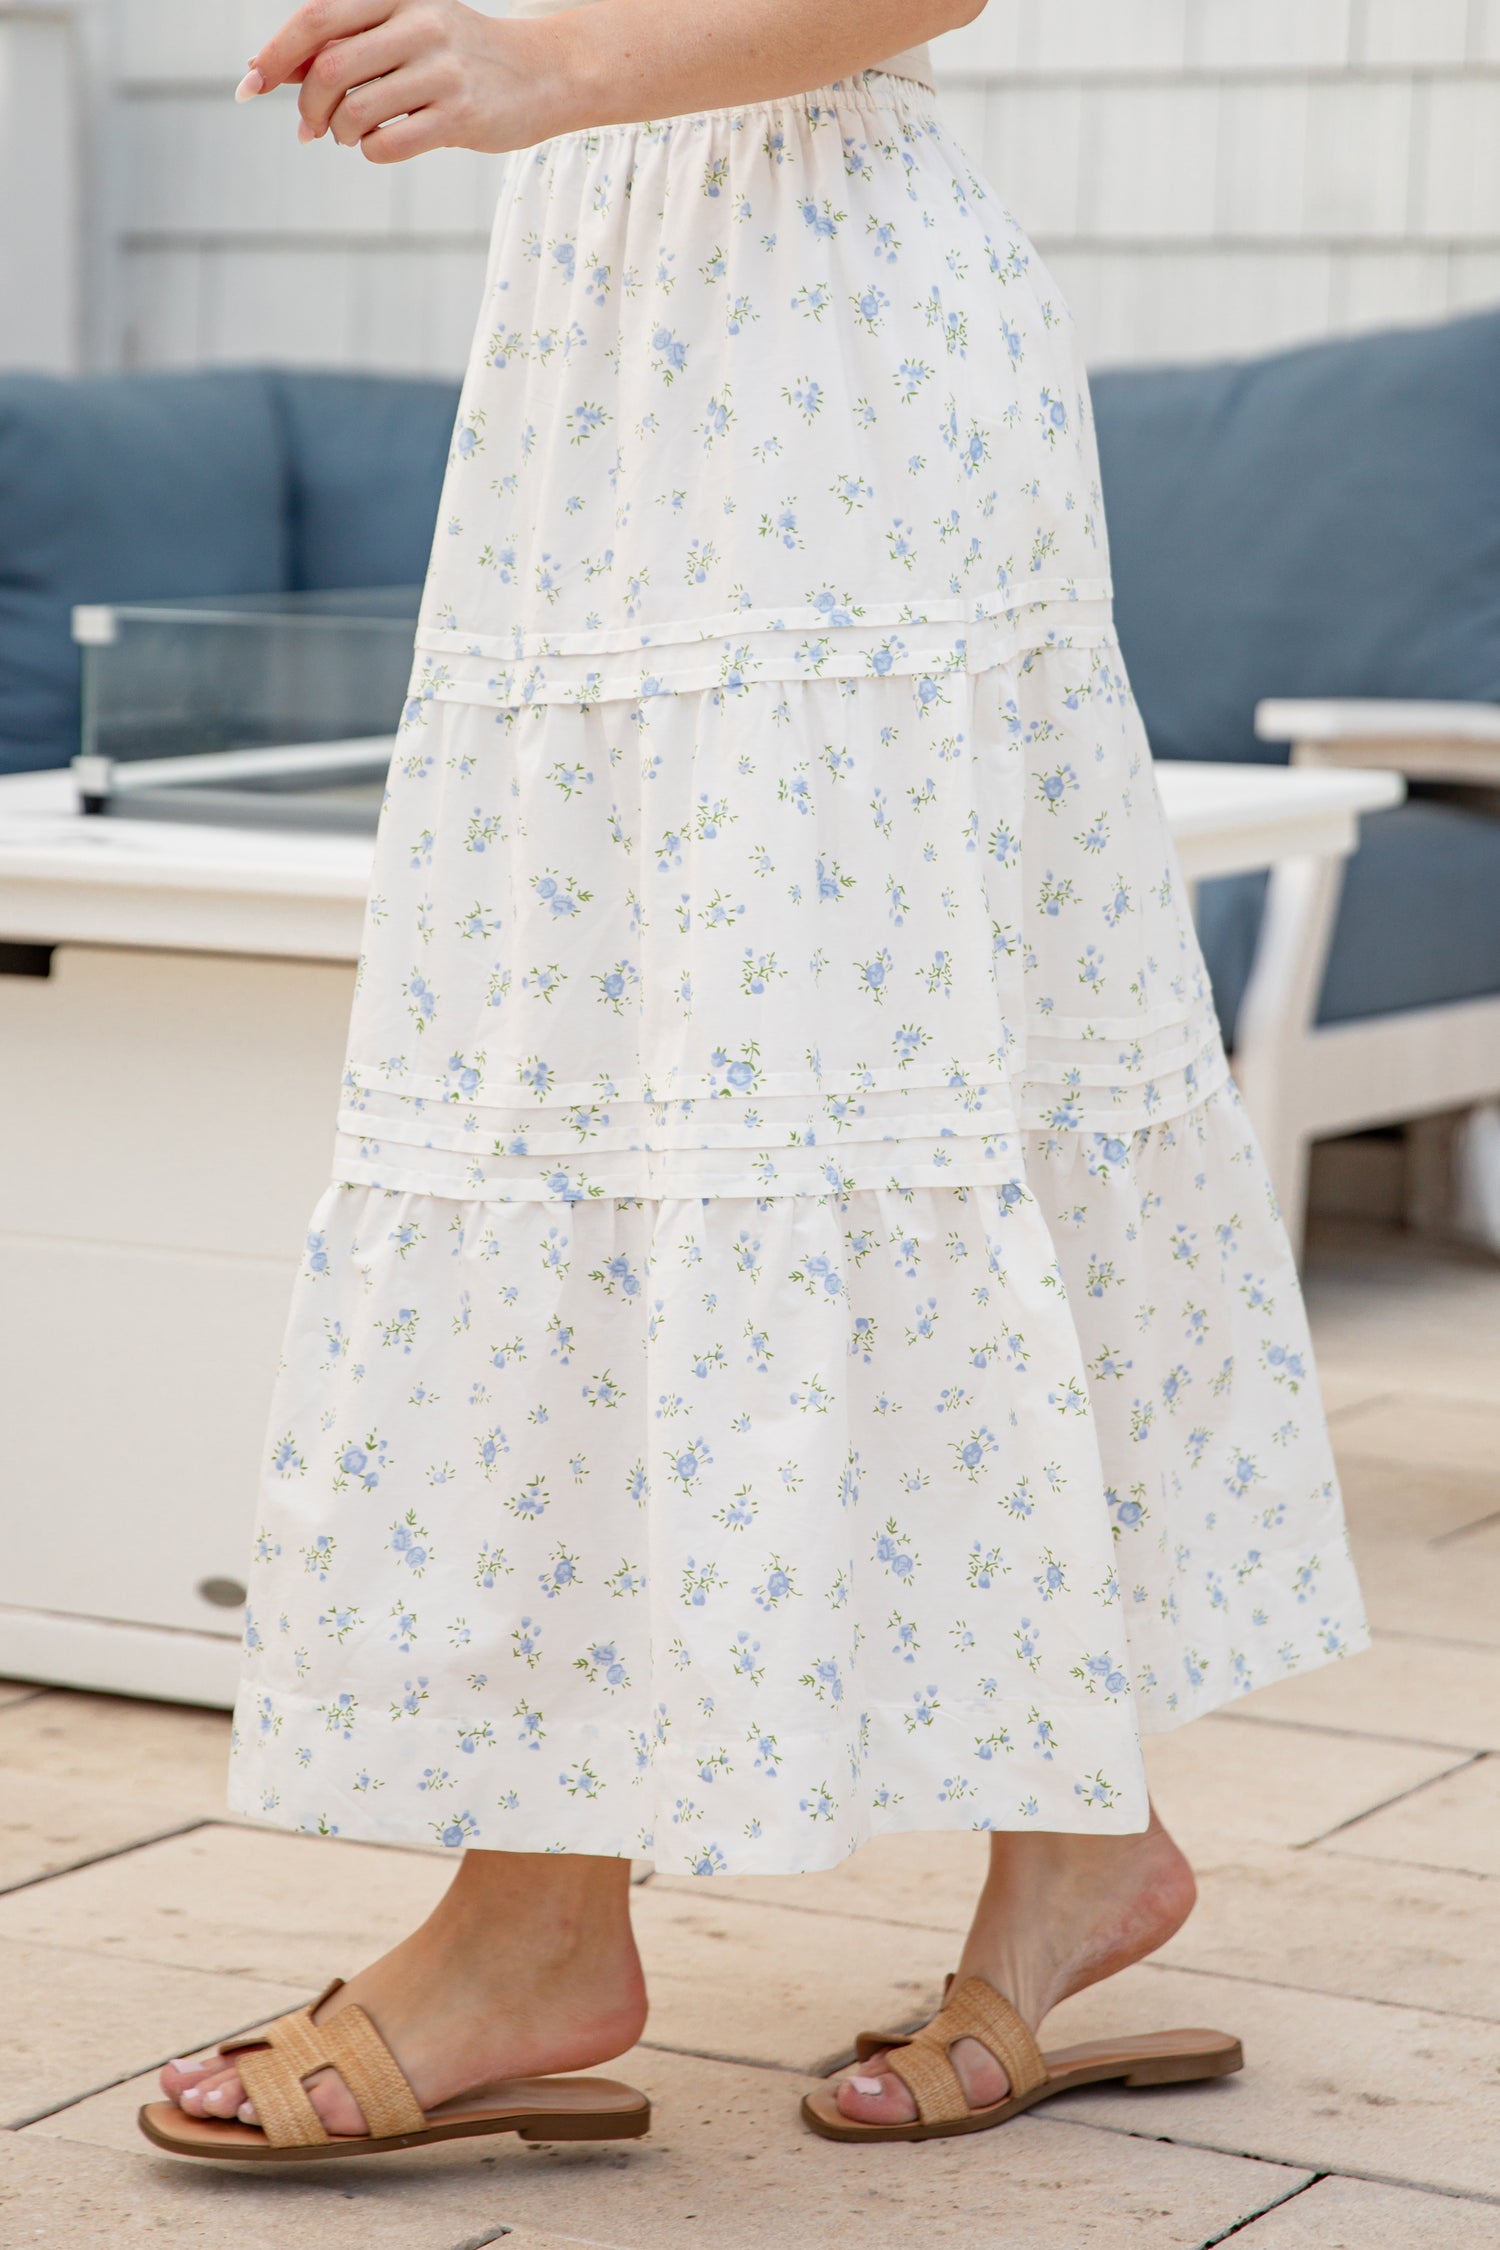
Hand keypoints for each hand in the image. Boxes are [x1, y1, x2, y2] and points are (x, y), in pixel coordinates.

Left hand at [238, 0, 575, 163]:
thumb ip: (346, 43)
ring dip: (340, 134)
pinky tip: (382, 145)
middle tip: (310, 127)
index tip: (250, 86)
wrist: (544, 73)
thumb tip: (271, 68)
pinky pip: (389, 143)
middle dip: (307, 105)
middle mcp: (420, 23)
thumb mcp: (404, 31)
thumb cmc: (461, 55)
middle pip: (329, 66)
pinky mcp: (462, 116)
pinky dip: (372, 152)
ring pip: (356, 110)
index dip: (276, 55)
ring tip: (353, 135)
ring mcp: (443, 70)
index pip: (318, 17)